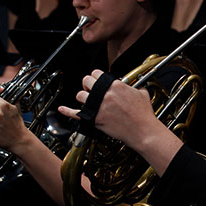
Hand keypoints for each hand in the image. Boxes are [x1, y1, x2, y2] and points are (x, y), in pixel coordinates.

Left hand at [57, 69, 183, 175]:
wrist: (143, 131)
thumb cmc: (144, 115)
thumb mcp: (142, 94)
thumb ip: (133, 87)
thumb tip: (131, 86)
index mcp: (116, 85)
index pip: (97, 74)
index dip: (96, 77)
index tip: (97, 81)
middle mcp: (105, 94)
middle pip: (87, 82)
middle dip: (88, 84)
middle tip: (91, 89)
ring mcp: (99, 106)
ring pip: (81, 95)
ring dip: (83, 97)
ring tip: (88, 100)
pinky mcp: (96, 119)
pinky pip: (77, 113)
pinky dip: (67, 111)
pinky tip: (62, 109)